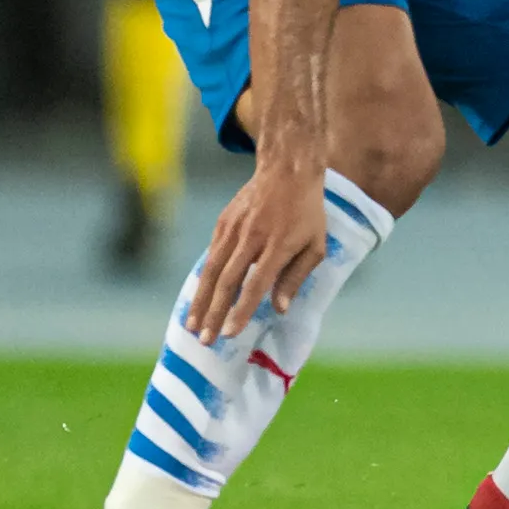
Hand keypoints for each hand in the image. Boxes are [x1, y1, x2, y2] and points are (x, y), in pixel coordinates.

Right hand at [186, 167, 329, 343]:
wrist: (287, 169)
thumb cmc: (307, 212)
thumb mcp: (315, 245)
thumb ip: (296, 277)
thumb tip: (279, 309)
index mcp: (278, 245)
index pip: (256, 284)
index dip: (242, 310)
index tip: (231, 333)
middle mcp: (252, 238)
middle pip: (228, 281)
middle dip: (215, 314)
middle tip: (206, 339)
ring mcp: (234, 229)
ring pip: (212, 271)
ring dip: (201, 301)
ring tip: (193, 326)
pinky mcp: (223, 223)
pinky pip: (211, 256)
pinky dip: (203, 280)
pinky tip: (199, 299)